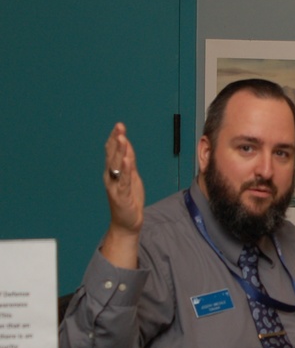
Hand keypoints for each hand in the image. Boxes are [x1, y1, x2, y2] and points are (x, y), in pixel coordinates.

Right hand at [101, 123, 144, 267]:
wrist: (127, 222)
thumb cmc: (129, 199)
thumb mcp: (131, 177)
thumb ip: (129, 162)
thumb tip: (127, 144)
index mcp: (113, 172)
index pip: (112, 152)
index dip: (115, 138)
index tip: (119, 126)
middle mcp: (111, 177)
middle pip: (113, 155)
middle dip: (116, 140)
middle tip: (119, 127)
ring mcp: (115, 186)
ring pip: (117, 166)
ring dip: (119, 151)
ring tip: (121, 138)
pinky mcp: (122, 195)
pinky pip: (123, 180)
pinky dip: (125, 169)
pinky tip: (127, 160)